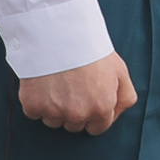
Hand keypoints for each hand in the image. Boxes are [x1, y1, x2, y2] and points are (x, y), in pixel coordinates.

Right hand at [16, 53, 135, 134]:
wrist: (60, 32)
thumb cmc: (91, 49)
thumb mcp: (120, 70)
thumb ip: (125, 96)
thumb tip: (117, 112)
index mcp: (101, 108)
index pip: (97, 128)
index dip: (93, 114)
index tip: (87, 99)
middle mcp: (78, 115)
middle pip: (74, 125)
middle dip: (74, 111)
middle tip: (72, 87)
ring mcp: (54, 112)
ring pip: (53, 121)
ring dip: (54, 108)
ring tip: (57, 82)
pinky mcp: (33, 106)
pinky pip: (34, 113)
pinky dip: (36, 101)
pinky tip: (43, 83)